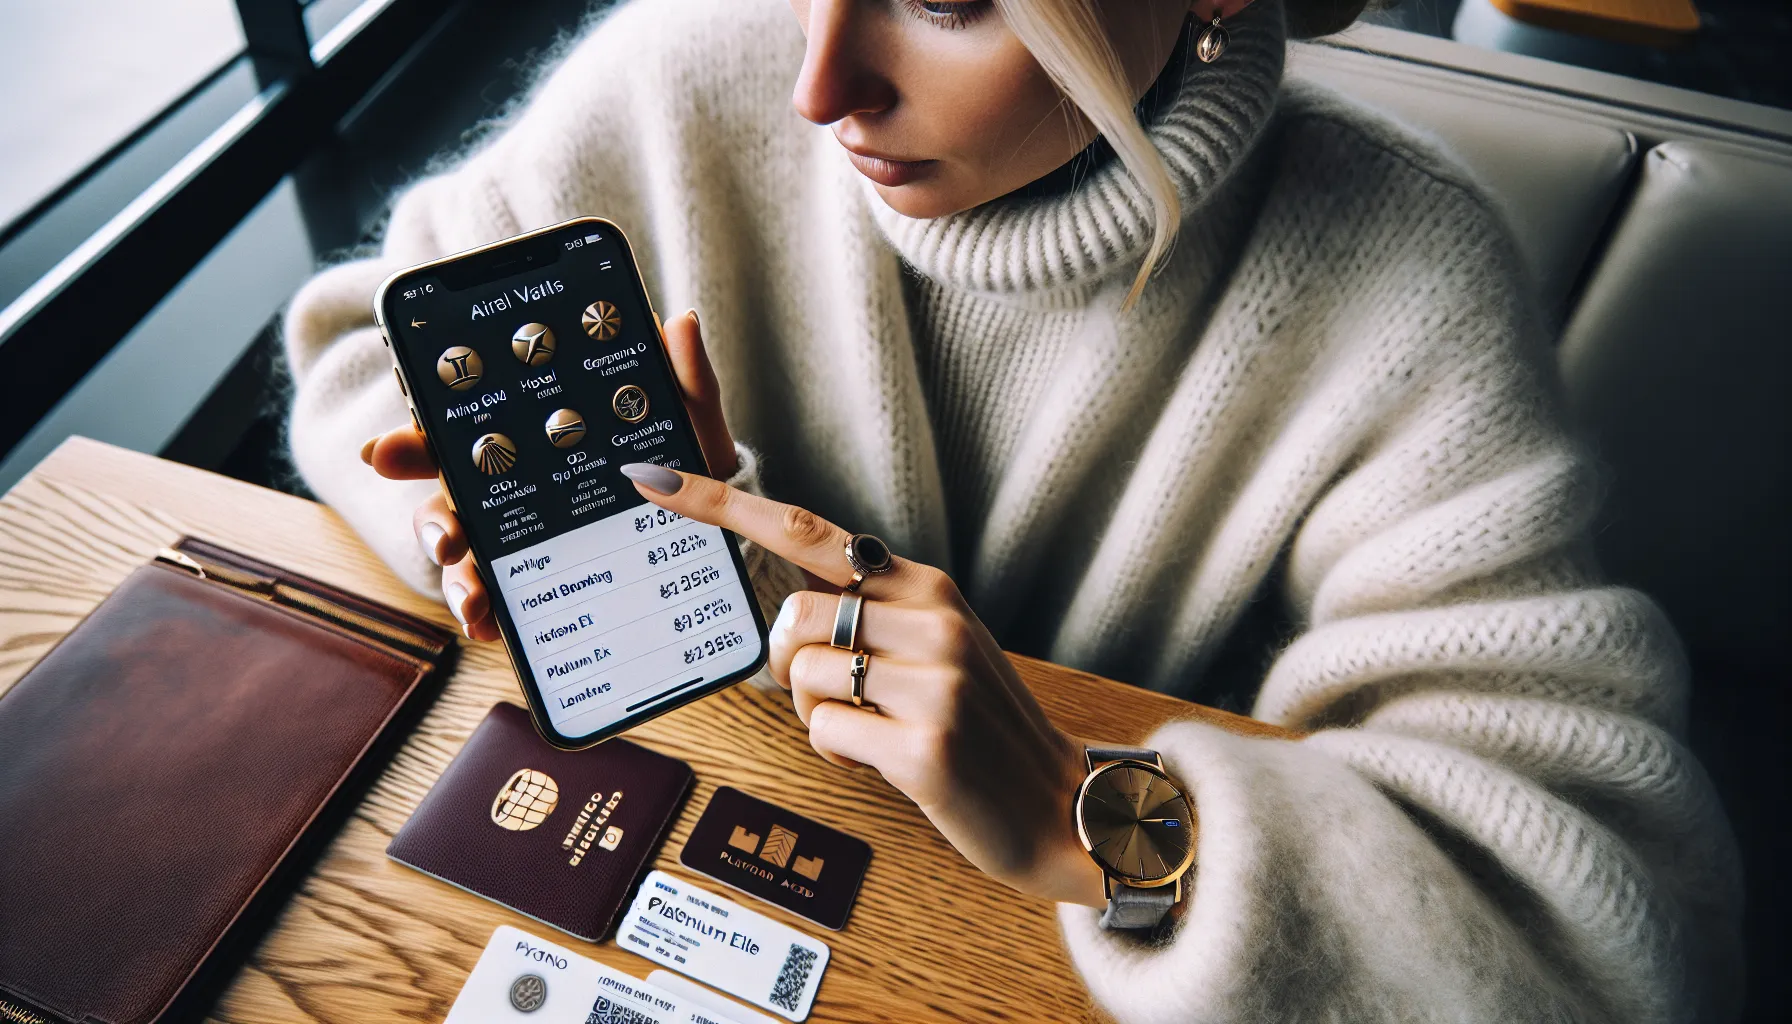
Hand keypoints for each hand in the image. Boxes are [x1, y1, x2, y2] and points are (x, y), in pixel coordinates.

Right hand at [362, 310, 736, 637]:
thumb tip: (681, 322)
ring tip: (474, 598)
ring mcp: (523, 537)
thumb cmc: (684, 459)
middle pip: (448, 500)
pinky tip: (491, 626)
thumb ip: (682, 375)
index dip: (414, 441)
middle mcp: (514, 487)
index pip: (463, 434)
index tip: (380, 452)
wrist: (717, 524)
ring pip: (467, 556)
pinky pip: (501, 601)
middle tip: (448, 539)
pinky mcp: (541, 582)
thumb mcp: (686, 419)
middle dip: (433, 521)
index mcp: (532, 438)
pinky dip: (489, 615)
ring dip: (459, 578)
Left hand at [617, 464, 1107, 906]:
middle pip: (790, 621)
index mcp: (928, 585)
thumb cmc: (982, 726)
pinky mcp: (925, 744)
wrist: (1061, 803)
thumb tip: (788, 599)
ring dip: (819, 717)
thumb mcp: (938, 645)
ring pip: (802, 679)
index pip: (807, 530)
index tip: (655, 480)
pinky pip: (824, 734)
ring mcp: (933, 680)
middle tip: (839, 699)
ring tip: (876, 733)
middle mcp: (934, 618)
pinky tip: (885, 763)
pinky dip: (839, 757)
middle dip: (791, 671)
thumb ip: (872, 610)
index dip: (724, 505)